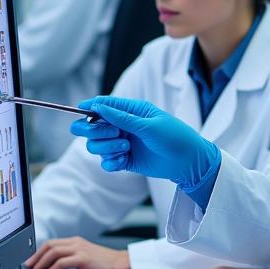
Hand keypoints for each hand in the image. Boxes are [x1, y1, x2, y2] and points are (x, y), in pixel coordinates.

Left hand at [25, 237, 131, 268]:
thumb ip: (72, 258)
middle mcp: (76, 243)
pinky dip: (54, 268)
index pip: (51, 243)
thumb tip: (55, 267)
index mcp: (76, 242)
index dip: (38, 252)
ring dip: (42, 262)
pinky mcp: (84, 259)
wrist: (123, 265)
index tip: (31, 262)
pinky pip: (63, 262)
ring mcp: (80, 250)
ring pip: (53, 252)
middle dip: (36, 257)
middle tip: (28, 267)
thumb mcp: (86, 257)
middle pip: (49, 245)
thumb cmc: (107, 264)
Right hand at [70, 95, 218, 190]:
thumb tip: (98, 106)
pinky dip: (111, 162)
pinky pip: (106, 162)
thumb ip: (122, 117)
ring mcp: (122, 144)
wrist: (188, 162)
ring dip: (106, 147)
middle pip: (91, 127)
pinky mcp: (125, 160)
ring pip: (95, 145)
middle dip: (95, 131)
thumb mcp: (149, 125)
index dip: (90, 106)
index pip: (103, 105)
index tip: (81, 109)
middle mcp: (123, 126)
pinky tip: (123, 161)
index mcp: (131, 111)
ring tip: (126, 148)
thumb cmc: (174, 137)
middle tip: (113, 133)